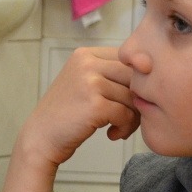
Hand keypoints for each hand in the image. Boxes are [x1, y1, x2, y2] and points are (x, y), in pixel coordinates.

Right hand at [15, 46, 138, 169]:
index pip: (128, 60)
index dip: (134, 82)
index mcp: (85, 54)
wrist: (40, 137)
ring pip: (132, 96)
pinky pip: (126, 114)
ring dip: (132, 117)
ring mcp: (89, 82)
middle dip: (137, 99)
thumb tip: (151, 66)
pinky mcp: (94, 105)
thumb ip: (111, 73)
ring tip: (118, 127)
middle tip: (127, 118)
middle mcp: (86, 63)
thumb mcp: (84, 82)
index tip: (124, 100)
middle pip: (134, 76)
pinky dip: (124, 128)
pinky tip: (112, 134)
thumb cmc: (67, 113)